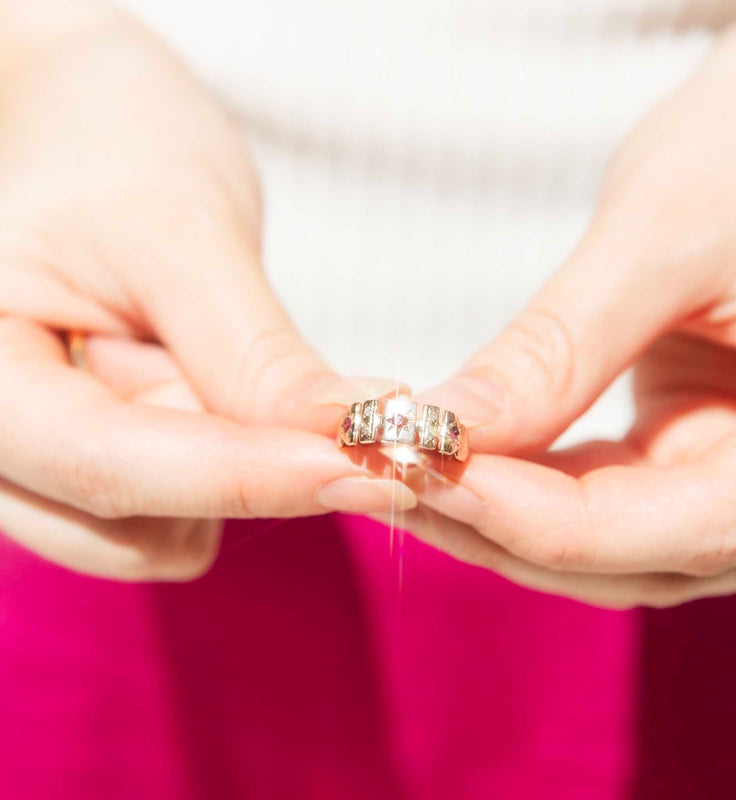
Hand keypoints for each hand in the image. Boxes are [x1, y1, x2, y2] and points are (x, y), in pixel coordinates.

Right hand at [0, 2, 412, 579]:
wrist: (100, 146)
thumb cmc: (123, 158)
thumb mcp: (186, 236)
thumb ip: (251, 355)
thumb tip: (341, 439)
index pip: (103, 460)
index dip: (245, 476)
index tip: (366, 470)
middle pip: (126, 521)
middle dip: (237, 468)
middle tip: (312, 395)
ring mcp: (30, 470)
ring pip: (156, 540)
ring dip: (225, 469)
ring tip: (205, 358)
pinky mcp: (86, 480)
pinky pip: (173, 524)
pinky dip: (222, 474)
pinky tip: (203, 392)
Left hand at [403, 1, 735, 607]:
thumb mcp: (669, 233)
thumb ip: (562, 348)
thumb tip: (444, 428)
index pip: (688, 526)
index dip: (543, 519)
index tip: (428, 474)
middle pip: (641, 554)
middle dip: (505, 527)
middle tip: (390, 478)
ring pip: (613, 543)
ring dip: (502, 517)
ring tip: (402, 467)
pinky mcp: (698, 454)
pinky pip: (606, 499)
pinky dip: (526, 486)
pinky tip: (455, 455)